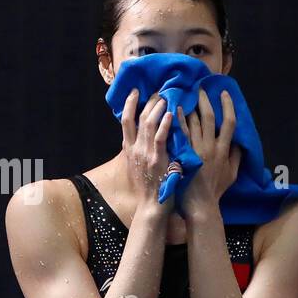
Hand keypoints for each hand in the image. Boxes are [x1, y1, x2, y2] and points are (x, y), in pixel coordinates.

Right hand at [119, 89, 176, 219]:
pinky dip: (165, 125)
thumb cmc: (150, 187)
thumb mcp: (140, 165)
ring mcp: (145, 154)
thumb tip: (148, 135)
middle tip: (158, 91)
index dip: (130, 104)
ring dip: (157, 109)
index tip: (136, 91)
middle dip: (147, 102)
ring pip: (148, 124)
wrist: (151, 206)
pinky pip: (160, 138)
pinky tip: (171, 114)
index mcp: (129, 149)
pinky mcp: (157, 160)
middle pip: (138, 118)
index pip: (125, 120)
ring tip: (165, 97)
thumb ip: (142, 149)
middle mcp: (134, 149)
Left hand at [176, 87, 241, 219]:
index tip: (224, 94)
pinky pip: (179, 133)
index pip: (229, 123)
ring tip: (184, 93)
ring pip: (193, 122)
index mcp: (224, 151)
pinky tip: (172, 108)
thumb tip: (239, 143)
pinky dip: (176, 119)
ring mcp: (196, 151)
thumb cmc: (215, 191)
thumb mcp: (232, 175)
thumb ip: (236, 157)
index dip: (228, 106)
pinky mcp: (183, 155)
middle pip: (209, 117)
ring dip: (189, 106)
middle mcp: (211, 147)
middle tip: (200, 88)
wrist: (200, 205)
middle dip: (205, 101)